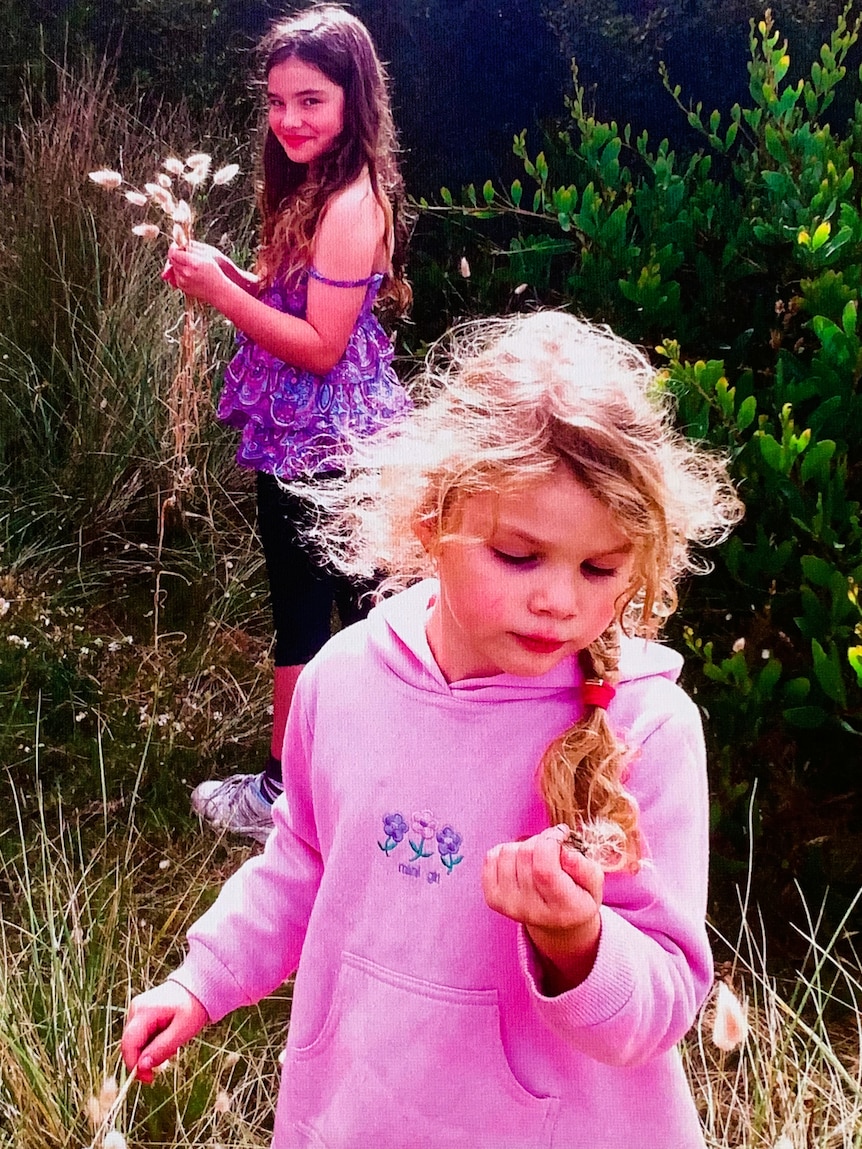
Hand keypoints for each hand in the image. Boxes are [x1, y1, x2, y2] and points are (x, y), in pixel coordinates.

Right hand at [121, 981, 208, 1083]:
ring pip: (137, 1041)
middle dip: (146, 1057)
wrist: (200, 987)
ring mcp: (138, 1010)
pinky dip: (153, 1042)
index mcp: (143, 1011)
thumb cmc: (193, 1007)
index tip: (149, 1078)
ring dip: (151, 1050)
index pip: (128, 1044)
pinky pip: (142, 1035)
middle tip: (169, 1058)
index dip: (134, 1065)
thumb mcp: (182, 1031)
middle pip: (131, 1044)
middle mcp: (136, 1009)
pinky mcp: (142, 1013)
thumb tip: (142, 1066)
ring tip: (173, 1045)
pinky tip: (168, 1038)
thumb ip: (161, 1049)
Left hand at [161, 242, 225, 304]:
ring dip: (179, 264)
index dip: (174, 247)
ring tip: (190, 264)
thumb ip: (193, 248)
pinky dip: (180, 273)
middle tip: (184, 253)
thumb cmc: (216, 272)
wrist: (219, 291)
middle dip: (176, 255)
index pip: (174, 253)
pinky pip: (176, 276)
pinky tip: (190, 272)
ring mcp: (183, 281)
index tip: (177, 245)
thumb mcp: (208, 255)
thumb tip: (182, 243)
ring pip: (174, 268)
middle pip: (172, 260)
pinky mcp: (183, 287)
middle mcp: (186, 273)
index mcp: (193, 263)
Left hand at [482, 825, 603, 990]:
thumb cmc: (577, 898)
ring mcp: (508, 905)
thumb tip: (563, 851)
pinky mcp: (493, 898)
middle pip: (526, 855)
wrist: (556, 924)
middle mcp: (530, 910)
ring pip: (508, 852)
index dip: (551, 841)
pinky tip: (521, 862)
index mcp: (562, 908)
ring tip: (538, 858)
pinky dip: (507, 851)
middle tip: (553, 847)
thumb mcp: (594, 885)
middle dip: (541, 840)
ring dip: (524, 846)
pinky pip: (492, 856)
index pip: (544, 870)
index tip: (561, 833)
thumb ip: (584, 868)